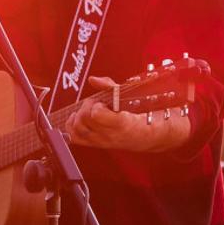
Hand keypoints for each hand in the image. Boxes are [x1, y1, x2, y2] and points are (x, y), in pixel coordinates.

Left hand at [66, 76, 192, 152]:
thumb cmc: (143, 115)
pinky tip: (80, 119)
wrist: (151, 135)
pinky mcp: (97, 145)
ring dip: (78, 117)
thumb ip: (110, 86)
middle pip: (84, 120)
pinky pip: (76, 138)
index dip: (97, 105)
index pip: (97, 115)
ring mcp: (103, 142)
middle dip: (86, 107)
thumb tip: (93, 79)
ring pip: (77, 130)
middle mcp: (111, 136)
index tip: (104, 103)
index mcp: (122, 123)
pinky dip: (72, 127)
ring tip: (88, 111)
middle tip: (96, 104)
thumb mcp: (131, 97)